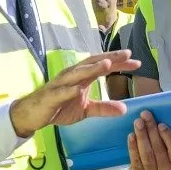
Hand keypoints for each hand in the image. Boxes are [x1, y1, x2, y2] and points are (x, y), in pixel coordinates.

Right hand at [9, 51, 135, 137]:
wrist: (33, 115)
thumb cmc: (59, 107)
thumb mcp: (85, 110)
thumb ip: (104, 108)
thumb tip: (124, 109)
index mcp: (82, 77)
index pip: (103, 66)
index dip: (119, 63)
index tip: (136, 62)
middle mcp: (72, 75)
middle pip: (93, 63)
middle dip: (110, 58)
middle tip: (127, 54)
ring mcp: (61, 84)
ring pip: (78, 73)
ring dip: (92, 68)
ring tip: (107, 65)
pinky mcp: (51, 96)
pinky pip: (61, 92)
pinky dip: (70, 90)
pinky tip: (79, 89)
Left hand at [126, 112, 170, 169]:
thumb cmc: (165, 158)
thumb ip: (170, 141)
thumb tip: (160, 118)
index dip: (168, 138)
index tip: (161, 125)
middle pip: (159, 150)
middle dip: (151, 131)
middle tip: (146, 116)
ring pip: (147, 154)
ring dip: (142, 136)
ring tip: (138, 122)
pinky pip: (135, 159)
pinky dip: (133, 146)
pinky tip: (131, 135)